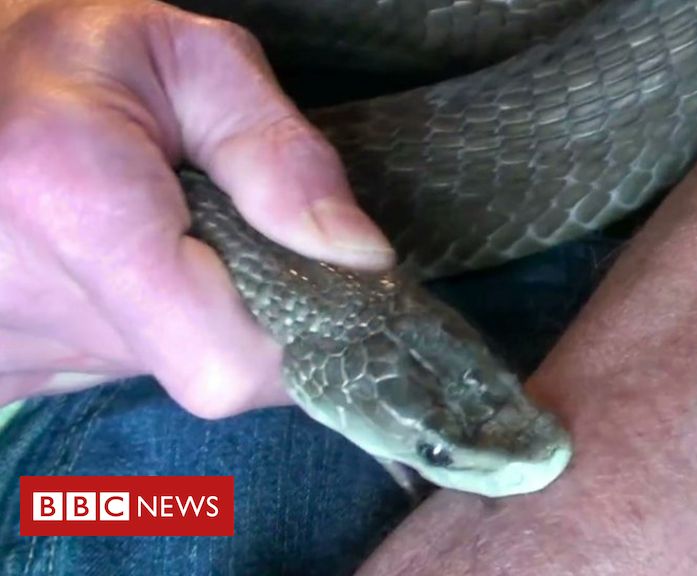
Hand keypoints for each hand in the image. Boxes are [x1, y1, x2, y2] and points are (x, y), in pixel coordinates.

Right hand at [0, 0, 393, 416]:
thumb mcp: (195, 64)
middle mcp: (21, 291)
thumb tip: (359, 257)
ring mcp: (0, 342)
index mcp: (77, 203)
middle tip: (225, 232)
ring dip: (186, 317)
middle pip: (201, 371)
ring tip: (155, 235)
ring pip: (158, 374)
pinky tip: (110, 264)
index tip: (305, 279)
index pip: (226, 366)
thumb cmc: (76, 55)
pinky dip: (135, 328)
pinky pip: (105, 372)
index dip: (289, 339)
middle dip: (244, 313)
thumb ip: (282, 156)